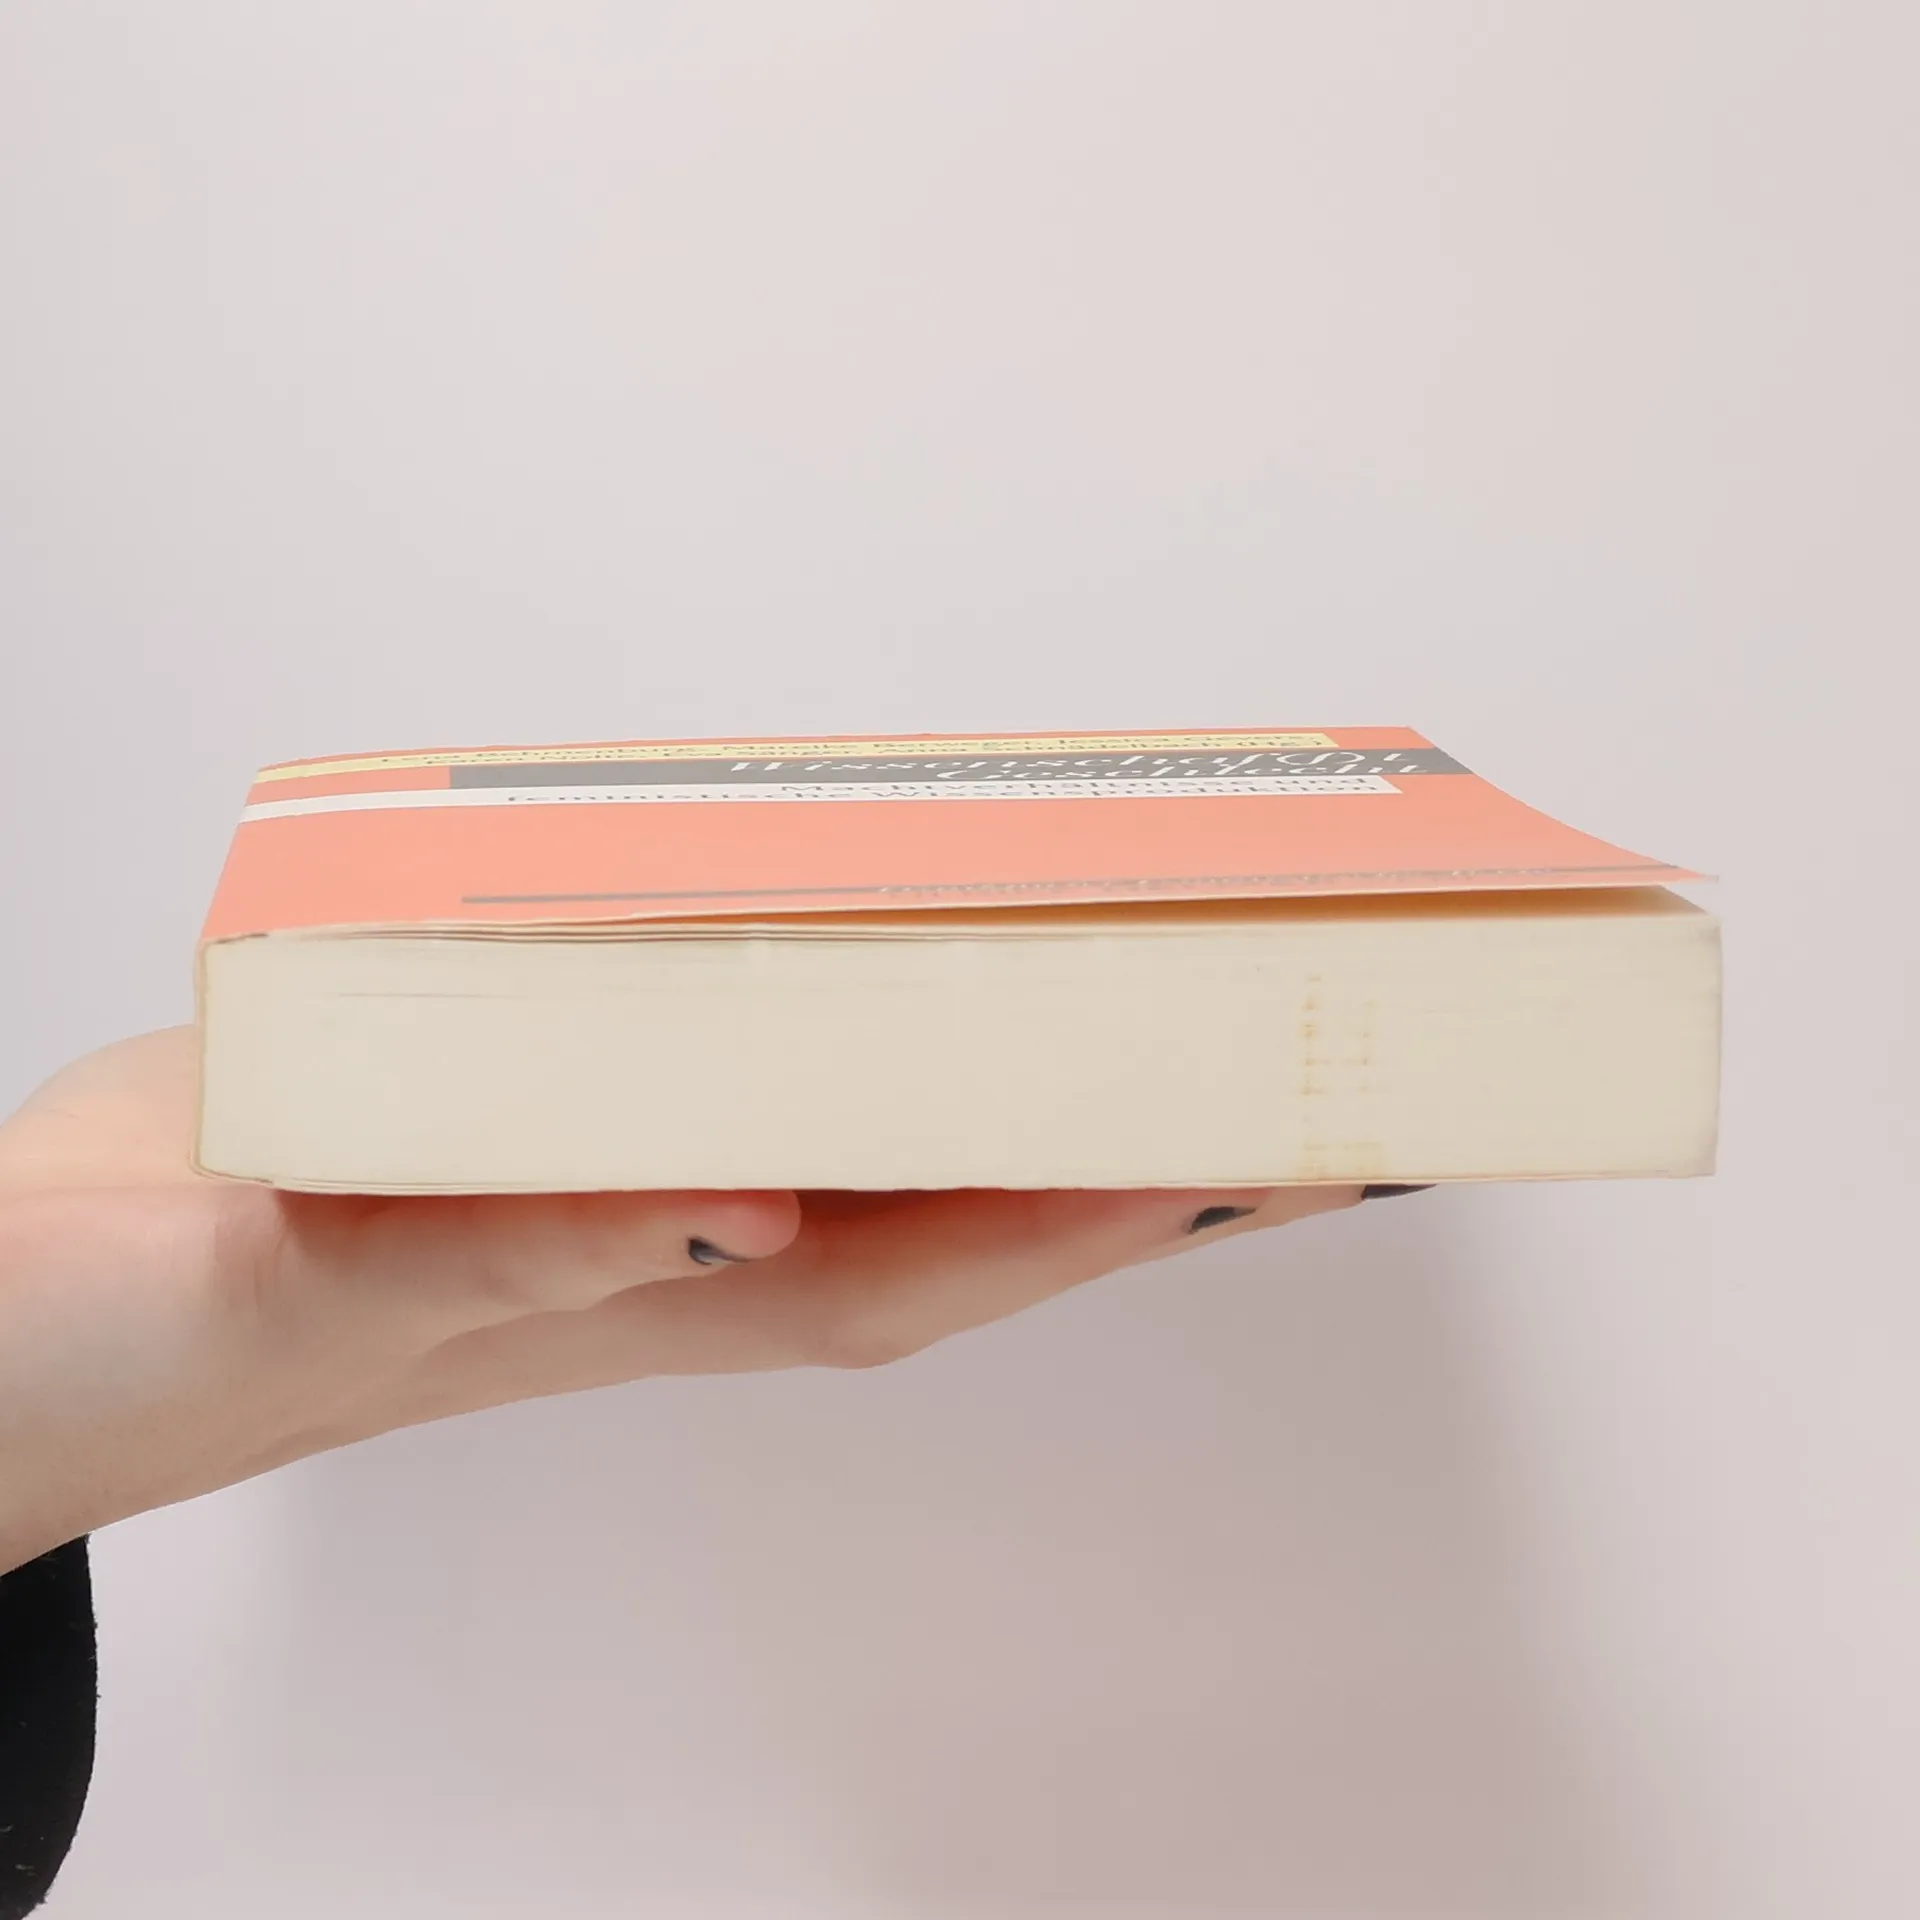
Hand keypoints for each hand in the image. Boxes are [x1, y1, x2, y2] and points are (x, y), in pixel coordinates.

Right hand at [0, 1030, 1358, 1569]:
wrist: (26, 1289)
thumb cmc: (155, 1322)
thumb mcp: (327, 1283)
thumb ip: (516, 1246)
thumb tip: (733, 1203)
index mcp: (642, 1295)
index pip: (941, 1252)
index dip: (1113, 1203)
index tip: (1273, 1148)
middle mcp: (668, 1233)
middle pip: (956, 1190)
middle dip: (1138, 1140)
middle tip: (1312, 1065)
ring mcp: (621, 1167)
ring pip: (877, 1117)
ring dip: (1029, 1069)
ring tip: (1179, 1005)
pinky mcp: (551, 1093)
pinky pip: (748, 1039)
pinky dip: (856, 998)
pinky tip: (920, 955)